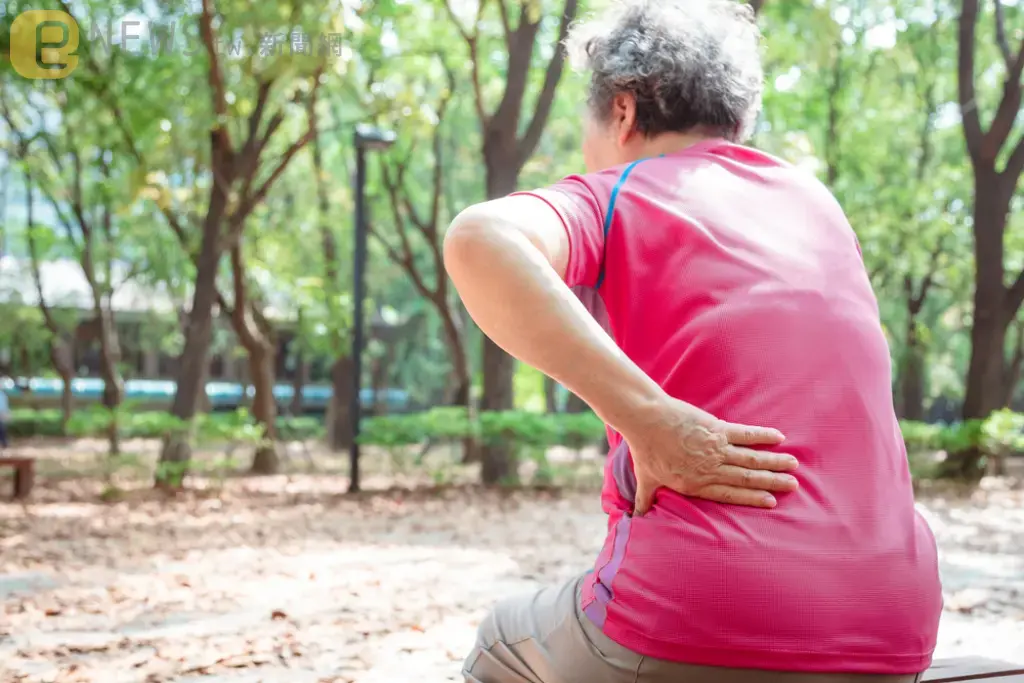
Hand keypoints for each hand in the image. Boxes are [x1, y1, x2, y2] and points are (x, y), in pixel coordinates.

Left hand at [622, 396, 798, 514]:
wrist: (646, 420)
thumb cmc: (644, 450)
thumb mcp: (645, 479)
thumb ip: (645, 500)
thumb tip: (636, 517)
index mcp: (696, 484)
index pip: (730, 494)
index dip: (752, 498)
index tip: (772, 501)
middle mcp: (710, 469)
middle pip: (747, 478)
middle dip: (772, 483)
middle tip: (793, 485)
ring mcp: (716, 449)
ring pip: (751, 459)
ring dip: (774, 462)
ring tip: (793, 465)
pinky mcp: (717, 429)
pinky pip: (746, 435)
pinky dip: (763, 437)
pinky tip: (779, 438)